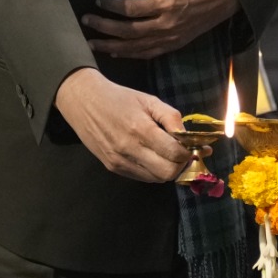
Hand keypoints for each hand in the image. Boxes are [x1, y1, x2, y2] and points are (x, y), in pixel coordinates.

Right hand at [54, 69, 187, 183]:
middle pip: (168, 173)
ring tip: (169, 155)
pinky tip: (152, 157)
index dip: (189, 152)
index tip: (194, 146)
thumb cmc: (119, 98)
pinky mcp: (113, 167)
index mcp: (141, 129)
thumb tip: (189, 137)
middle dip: (181, 165)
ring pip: (156, 179)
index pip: (175, 153)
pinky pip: (142, 177)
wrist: (83, 102)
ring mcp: (120, 161)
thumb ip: (171, 117)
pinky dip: (153, 171)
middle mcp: (130, 149)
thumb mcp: (148, 100)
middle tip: (184, 154)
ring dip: (168, 169)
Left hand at [81, 0, 238, 59]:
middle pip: (128, 31)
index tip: (98, 1)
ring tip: (94, 43)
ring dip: (113, 45)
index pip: (131, 9)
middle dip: (105, 27)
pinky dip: (131, 54)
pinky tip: (117, 52)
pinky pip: (149, 53)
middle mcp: (165, 26)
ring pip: (136, 46)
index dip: (112, 6)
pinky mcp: (174, 45)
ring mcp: (170, 38)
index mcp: (165, 6)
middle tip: (86, 23)